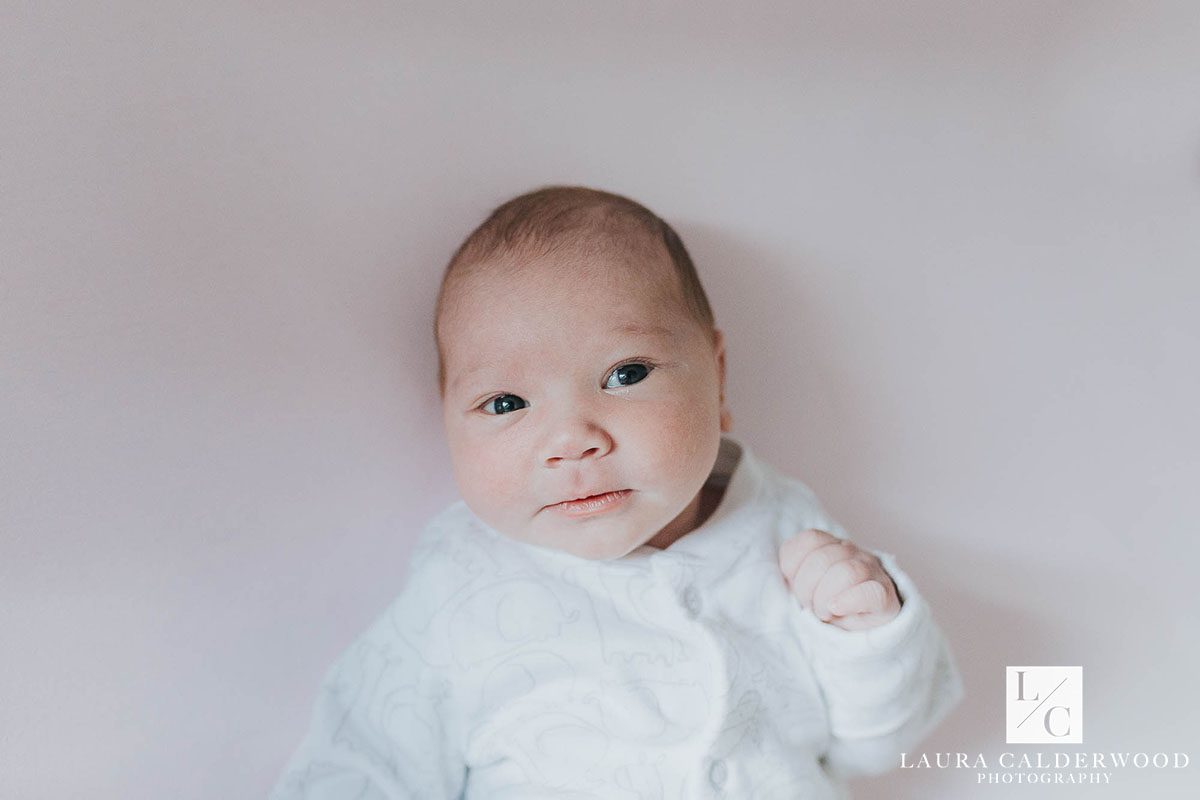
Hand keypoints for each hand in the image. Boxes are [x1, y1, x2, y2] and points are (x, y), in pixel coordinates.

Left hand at [779, 529, 901, 630]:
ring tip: (825, 612)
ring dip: (825, 598)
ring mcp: (871, 571)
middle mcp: (851, 552)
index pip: (809, 539)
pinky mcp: (884, 595)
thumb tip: (785, 576)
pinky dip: (848, 601)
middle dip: (806, 589)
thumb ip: (793, 572)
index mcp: (830, 545)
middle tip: (810, 606)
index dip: (795, 566)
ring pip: (845, 572)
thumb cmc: (824, 604)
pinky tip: (837, 609)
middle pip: (822, 559)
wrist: (859, 629)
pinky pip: (869, 592)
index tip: (795, 587)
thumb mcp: (802, 585)